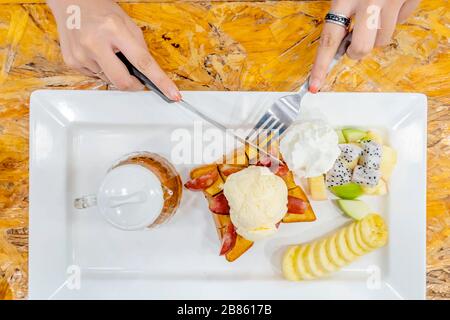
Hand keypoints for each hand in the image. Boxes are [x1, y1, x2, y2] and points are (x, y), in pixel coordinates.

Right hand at [47, 0, 180, 99]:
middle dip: (134, 85)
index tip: (172, 94)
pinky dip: (101, 70)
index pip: (143, 62)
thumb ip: (139, 47)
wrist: (71, 2)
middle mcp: (95, 42)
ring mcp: (81, 54)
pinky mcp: (72, 62)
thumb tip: (148, 73)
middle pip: (123, 81)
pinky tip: (96, 54)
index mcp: (114, 29)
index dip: (160, 81)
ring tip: (108, 52)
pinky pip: (96, 77)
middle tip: (138, 80)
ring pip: (109, 80)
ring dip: (115, 73)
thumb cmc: (101, 10)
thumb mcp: (127, 23)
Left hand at [309, 0, 419, 92]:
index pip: (329, 39)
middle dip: (357, 51)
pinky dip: (396, 19)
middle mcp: (370, 2)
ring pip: (384, 40)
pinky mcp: (410, 0)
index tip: (314, 86)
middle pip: (361, 49)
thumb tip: (338, 43)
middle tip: (355, 41)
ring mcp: (393, 2)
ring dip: (377, 34)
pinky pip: (402, 22)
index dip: (320, 66)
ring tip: (376, 13)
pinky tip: (392, 3)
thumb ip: (341, 11)